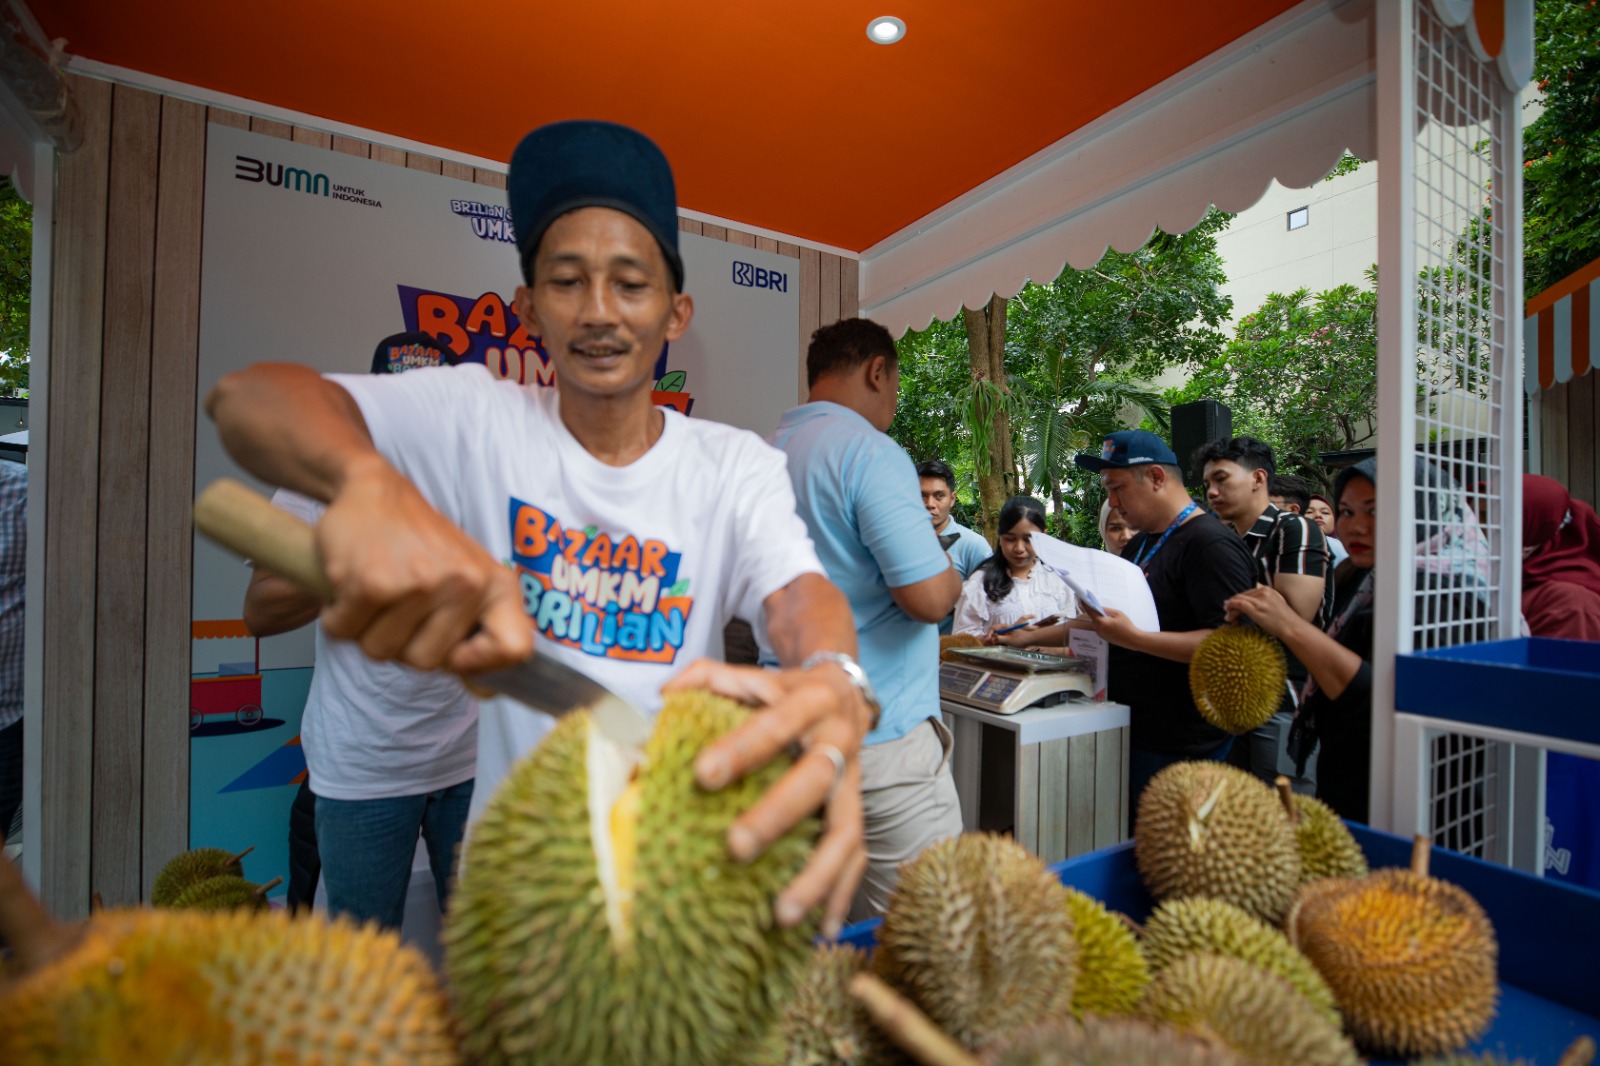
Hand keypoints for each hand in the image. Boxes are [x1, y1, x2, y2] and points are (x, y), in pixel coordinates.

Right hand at [315, 458, 531, 673]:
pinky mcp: (371, 582)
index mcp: (496, 585)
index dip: (481, 664)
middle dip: (402, 644)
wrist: (374, 490)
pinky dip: (339, 616)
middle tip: (400, 605)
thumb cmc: (422, 544)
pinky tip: (353, 584)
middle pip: (426, 664)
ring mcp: (418, 583)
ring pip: (381, 652)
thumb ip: (480, 632)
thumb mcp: (469, 579)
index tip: (454, 653)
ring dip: (367, 629)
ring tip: (378, 590)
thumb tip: (487, 690)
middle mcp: (464, 583)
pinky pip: (346, 632)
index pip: (514, 649)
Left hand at [662, 658, 870, 939]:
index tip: (702, 774)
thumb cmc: (783, 691)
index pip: (774, 724)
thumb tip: (665, 694)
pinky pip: (857, 858)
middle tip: (736, 847)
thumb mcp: (752, 675)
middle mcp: (838, 742)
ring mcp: (854, 783)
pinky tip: (820, 930)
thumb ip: (708, 677)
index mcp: (807, 702)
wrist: (845, 693)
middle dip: (777, 815)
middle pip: (815, 780)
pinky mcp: (858, 813)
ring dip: (817, 876)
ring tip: (781, 915)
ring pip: (846, 832)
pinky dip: (840, 895)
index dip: (741, 749)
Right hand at [985, 615, 1035, 645]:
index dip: (989, 633)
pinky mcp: (1010, 637)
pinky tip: (1000, 646)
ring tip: (992, 645)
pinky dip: (999, 642)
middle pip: (995, 631)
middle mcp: (1006, 628)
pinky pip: (1002, 639)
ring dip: (995, 640)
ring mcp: (1008, 632)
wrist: (1031, 639)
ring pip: (998, 635)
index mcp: (1005, 627)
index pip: (993, 628)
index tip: (988, 640)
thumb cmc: (1021, 639)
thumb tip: (991, 640)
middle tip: (987, 642)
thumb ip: (999, 639)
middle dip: (990, 636)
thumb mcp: (1009, 640)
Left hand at [1086, 606, 1141, 647]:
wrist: (1132, 639)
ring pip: (1095, 622)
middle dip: (1092, 611)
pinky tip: (1106, 620)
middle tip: (1092, 603)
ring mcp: (1100, 634)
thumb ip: (1106, 610)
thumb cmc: (1126, 626)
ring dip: (1097, 617)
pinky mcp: (1103, 637)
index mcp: (1101, 622)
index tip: (1081, 599)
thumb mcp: (1117, 614)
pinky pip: (1099, 627)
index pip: (1090, 611)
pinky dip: (1100, 622)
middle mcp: (1098, 629)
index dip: (1085, 604)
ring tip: (1101, 611)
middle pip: (1092, 617)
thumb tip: (1098, 607)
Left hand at [1223, 584, 1301, 638]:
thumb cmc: (1285, 620)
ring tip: (1227, 616)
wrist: (1292, 627)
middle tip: (1227, 612)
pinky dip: (1231, 608)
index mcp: (1268, 590)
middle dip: (1233, 604)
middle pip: (1242, 596)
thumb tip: (1251, 606)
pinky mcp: (1256, 608)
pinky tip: (1228, 615)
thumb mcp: (1276, 605)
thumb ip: (1265, 602)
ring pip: (1239, 600)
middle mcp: (1263, 592)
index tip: (1233, 605)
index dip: (1239, 599)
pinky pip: (1239, 604)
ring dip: (1231, 608)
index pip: (1248, 593)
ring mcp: (1260, 600)